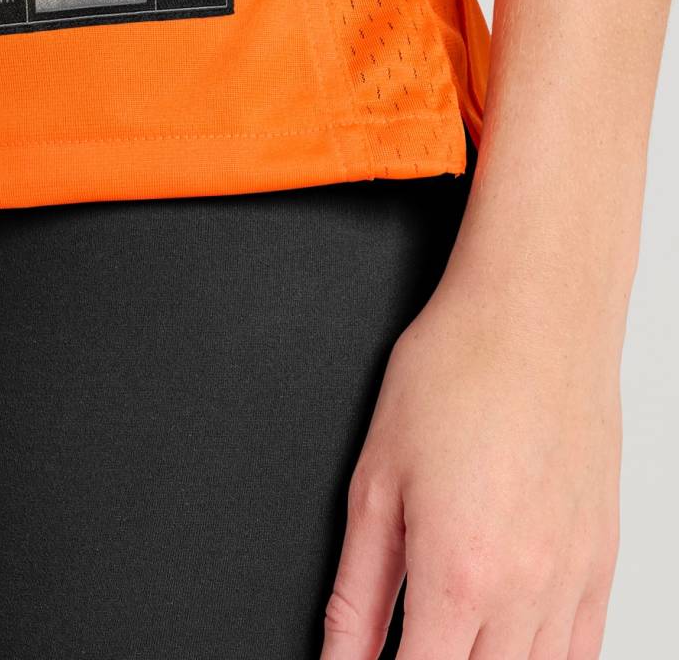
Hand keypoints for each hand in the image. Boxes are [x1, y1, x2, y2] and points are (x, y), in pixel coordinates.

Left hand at [319, 272, 621, 659]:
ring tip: (447, 636)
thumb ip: (357, 589)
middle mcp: (528, 591)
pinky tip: (507, 643)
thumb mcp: (376, 480)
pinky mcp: (603, 560)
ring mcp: (575, 580)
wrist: (534, 318)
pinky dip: (540, 659)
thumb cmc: (455, 376)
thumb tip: (340, 655)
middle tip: (402, 642)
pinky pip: (582, 650)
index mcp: (459, 573)